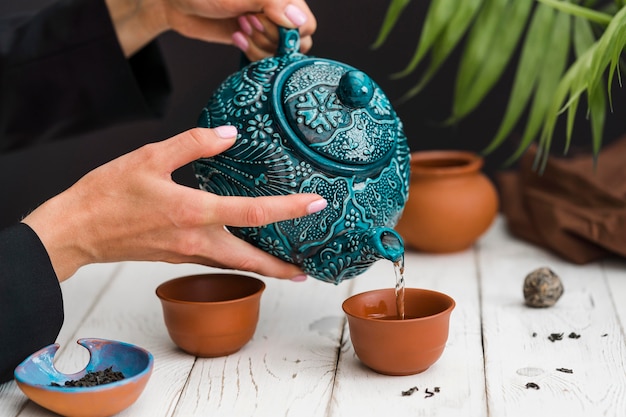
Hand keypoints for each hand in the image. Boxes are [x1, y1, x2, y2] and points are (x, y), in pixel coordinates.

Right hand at [22, 127, 326, 281]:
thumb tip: (229, 134)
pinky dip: (238, 261)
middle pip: (252, 260)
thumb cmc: (107, 194)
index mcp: (193, 212)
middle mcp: (196, 240)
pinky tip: (244, 252)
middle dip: (282, 267)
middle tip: (308, 269)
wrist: (76, 231)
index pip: (254, 212)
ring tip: (286, 266)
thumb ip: (194, 143)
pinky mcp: (177, 256)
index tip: (317, 204)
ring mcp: (187, 253)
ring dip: (263, 268)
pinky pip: (216, 262)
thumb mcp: (149, 156)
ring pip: (235, 265)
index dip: (290, 209)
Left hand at [106, 0, 315, 58]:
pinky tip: (236, 38)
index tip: (262, 21)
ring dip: (259, 46)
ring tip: (239, 28)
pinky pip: (266, 60)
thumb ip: (272, 4)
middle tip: (246, 22)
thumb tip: (299, 21)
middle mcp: (278, 12)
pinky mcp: (255, 42)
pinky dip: (252, 54)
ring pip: (282, 54)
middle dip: (270, 38)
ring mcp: (268, 28)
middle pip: (296, 42)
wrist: (177, 2)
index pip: (306, 23)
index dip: (290, 31)